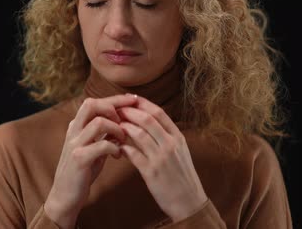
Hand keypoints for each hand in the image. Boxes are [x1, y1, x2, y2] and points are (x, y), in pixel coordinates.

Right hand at [44, 94, 136, 228]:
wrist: (65, 195)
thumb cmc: (83, 170)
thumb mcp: (94, 148)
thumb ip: (105, 134)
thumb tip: (123, 123)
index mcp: (77, 125)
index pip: (95, 102)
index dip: (116, 99)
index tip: (134, 100)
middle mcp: (73, 131)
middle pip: (91, 104)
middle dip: (114, 107)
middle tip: (127, 120)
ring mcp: (74, 144)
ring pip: (98, 123)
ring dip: (117, 129)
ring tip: (123, 140)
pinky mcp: (79, 159)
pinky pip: (101, 145)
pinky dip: (114, 148)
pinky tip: (119, 155)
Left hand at [117, 95, 207, 222]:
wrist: (189, 202)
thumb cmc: (182, 176)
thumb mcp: (180, 152)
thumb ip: (166, 136)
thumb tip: (148, 122)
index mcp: (178, 137)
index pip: (159, 112)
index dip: (142, 103)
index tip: (128, 99)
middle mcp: (171, 144)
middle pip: (147, 119)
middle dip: (129, 112)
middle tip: (114, 110)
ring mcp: (161, 157)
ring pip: (139, 134)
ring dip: (123, 127)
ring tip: (112, 126)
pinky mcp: (152, 172)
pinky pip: (133, 154)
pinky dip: (123, 147)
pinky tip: (116, 146)